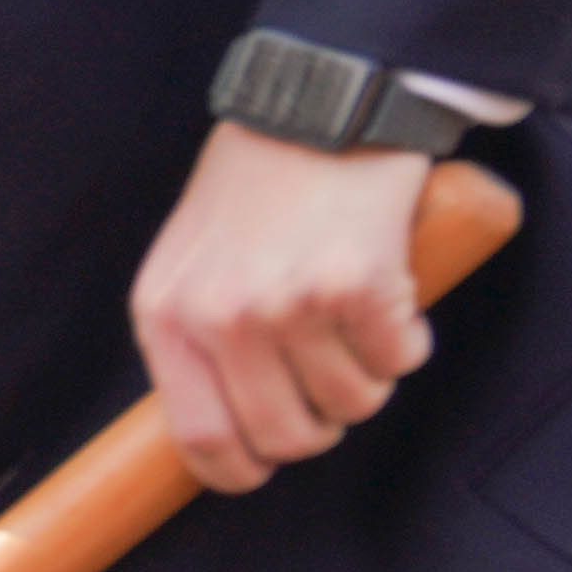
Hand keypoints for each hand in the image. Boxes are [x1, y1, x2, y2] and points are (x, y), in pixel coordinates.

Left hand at [128, 128, 443, 495]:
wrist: (320, 100)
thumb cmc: (257, 182)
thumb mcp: (191, 259)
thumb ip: (198, 336)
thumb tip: (226, 431)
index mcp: (165, 315)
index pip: (200, 440)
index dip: (243, 471)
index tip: (267, 465)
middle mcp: (219, 318)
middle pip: (286, 437)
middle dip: (322, 425)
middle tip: (334, 383)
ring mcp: (287, 303)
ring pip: (352, 403)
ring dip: (370, 375)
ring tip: (359, 321)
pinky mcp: (357, 284)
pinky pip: (399, 358)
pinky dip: (407, 339)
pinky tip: (391, 294)